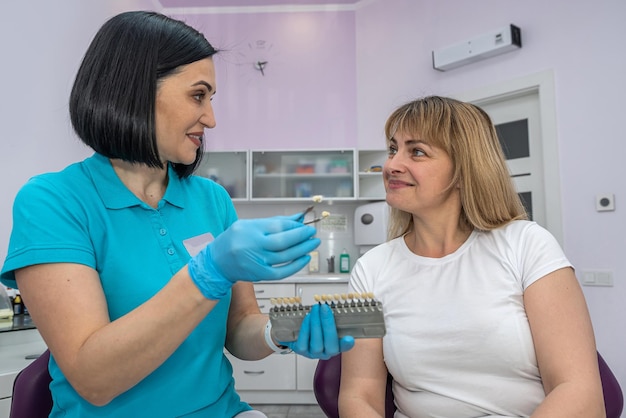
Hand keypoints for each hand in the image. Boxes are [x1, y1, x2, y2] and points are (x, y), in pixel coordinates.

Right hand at [188, 214, 320, 299]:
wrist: (217, 262)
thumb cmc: (234, 240)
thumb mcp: (250, 225)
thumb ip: (275, 222)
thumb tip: (298, 218)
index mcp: (250, 229)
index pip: (278, 226)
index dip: (295, 225)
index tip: (305, 224)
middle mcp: (253, 245)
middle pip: (283, 241)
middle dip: (302, 236)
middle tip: (312, 233)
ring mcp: (256, 261)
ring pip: (285, 256)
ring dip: (302, 250)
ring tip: (313, 243)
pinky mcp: (260, 274)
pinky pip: (282, 271)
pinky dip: (296, 265)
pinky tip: (304, 258)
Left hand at [279, 303, 354, 359]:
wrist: (298, 333)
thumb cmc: (315, 327)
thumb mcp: (325, 322)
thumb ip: (331, 318)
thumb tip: (330, 306)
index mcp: (337, 345)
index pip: (344, 347)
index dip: (346, 344)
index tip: (349, 338)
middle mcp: (326, 352)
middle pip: (330, 343)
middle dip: (327, 324)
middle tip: (324, 308)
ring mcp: (313, 353)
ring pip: (317, 344)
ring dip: (316, 324)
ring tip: (315, 310)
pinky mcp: (301, 351)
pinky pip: (303, 342)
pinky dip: (306, 328)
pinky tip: (308, 318)